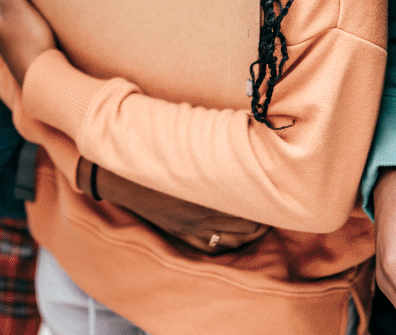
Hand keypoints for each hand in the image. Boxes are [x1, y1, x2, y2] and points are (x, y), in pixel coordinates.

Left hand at [0, 0, 56, 86]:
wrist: (42, 75)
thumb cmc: (28, 36)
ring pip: (18, 16)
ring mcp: (6, 41)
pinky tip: (44, 31)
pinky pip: (26, 30)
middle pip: (9, 0)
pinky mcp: (20, 51)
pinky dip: (34, 27)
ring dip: (30, 12)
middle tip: (39, 0)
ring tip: (43, 15)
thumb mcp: (13, 2)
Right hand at [83, 159, 268, 255]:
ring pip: (233, 241)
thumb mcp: (190, 148)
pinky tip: (237, 235)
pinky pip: (212, 248)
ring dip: (250, 234)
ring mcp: (189, 228)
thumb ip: (218, 151)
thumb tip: (246, 146)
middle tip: (270, 208)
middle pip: (246, 227)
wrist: (122, 173)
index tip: (273, 194)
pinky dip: (228, 244)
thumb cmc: (159, 152)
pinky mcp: (180, 234)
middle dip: (262, 219)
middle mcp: (200, 215)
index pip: (249, 206)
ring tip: (258, 222)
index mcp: (206, 191)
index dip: (266, 204)